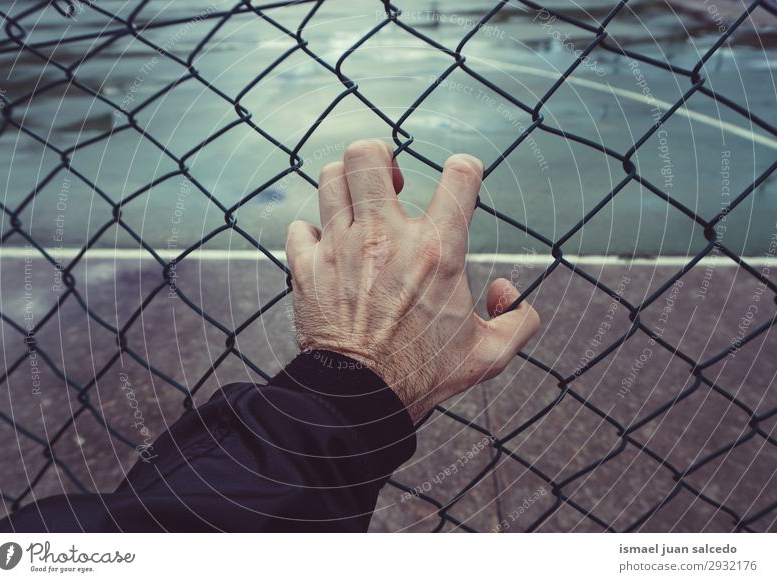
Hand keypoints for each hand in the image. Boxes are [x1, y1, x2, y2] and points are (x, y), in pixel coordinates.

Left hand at [285, 140, 539, 422]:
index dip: (466, 169)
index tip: (462, 180)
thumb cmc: (424, 376)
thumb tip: (506, 291)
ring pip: (331, 178)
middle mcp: (386, 237)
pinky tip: (327, 248)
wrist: (360, 401)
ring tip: (358, 205)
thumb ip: (519, 320)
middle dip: (382, 156)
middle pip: (370, 154)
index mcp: (437, 250)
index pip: (460, 174)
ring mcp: (340, 248)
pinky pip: (300, 227)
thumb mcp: (489, 355)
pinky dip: (312, 232)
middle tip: (390, 181)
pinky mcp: (306, 268)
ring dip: (346, 185)